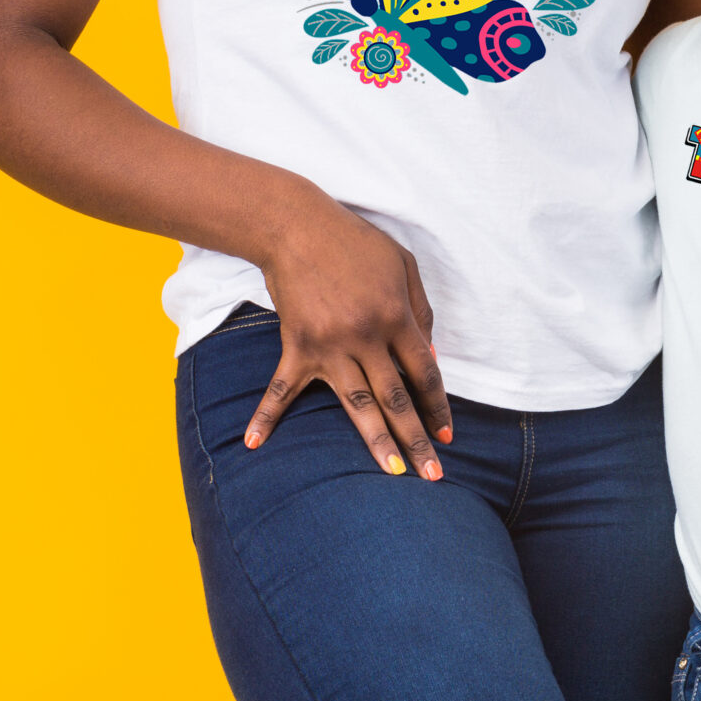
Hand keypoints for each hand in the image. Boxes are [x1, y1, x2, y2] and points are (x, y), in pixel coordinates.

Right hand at [242, 190, 451, 478]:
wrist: (296, 225)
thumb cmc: (355, 243)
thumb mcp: (403, 265)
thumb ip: (421, 311)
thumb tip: (431, 358)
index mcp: (397, 317)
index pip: (425, 373)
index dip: (438, 407)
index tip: (446, 435)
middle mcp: (366, 336)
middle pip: (397, 399)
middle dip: (417, 439)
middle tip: (432, 476)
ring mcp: (329, 345)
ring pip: (357, 404)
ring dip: (375, 442)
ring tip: (392, 473)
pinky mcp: (296, 346)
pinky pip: (281, 388)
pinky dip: (266, 415)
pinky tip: (254, 443)